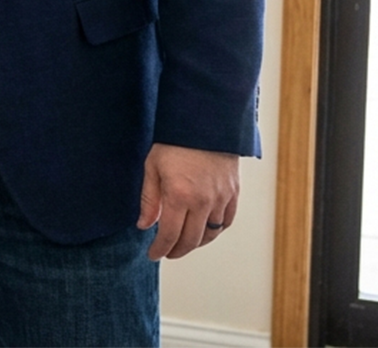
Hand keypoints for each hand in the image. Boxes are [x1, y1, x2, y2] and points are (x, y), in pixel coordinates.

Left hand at [138, 142, 239, 259]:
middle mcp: (203, 201)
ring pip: (210, 234)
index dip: (160, 249)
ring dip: (196, 243)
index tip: (153, 255)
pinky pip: (226, 221)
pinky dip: (215, 231)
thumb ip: (149, 200)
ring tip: (184, 244)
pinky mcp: (233, 193)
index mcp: (179, 195)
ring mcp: (221, 198)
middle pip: (191, 240)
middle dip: (177, 251)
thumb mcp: (152, 168)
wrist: (206, 123)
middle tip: (167, 253)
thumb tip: (144, 225)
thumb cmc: (175, 142)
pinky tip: (204, 231)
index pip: (170, 234)